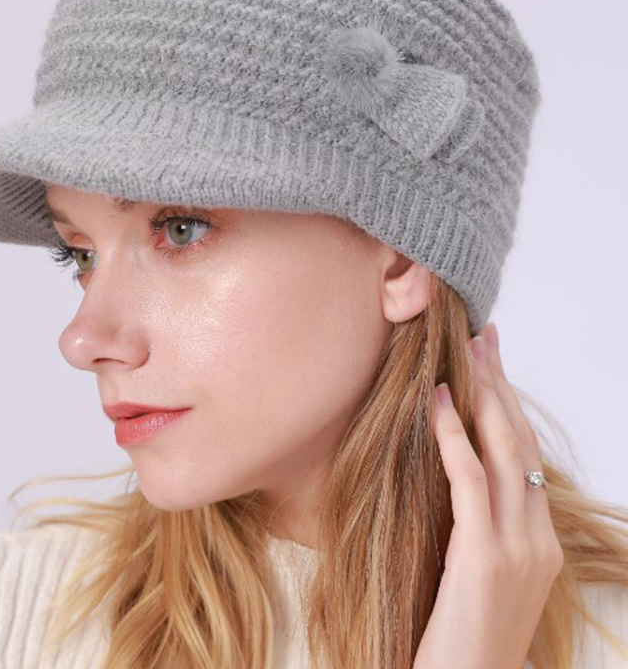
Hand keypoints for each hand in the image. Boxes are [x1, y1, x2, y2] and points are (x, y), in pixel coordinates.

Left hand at [412, 322, 564, 668]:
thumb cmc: (458, 638)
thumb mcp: (475, 577)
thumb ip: (475, 531)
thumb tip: (451, 480)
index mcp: (540, 544)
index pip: (528, 459)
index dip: (512, 408)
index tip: (495, 365)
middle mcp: (538, 541)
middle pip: (522, 444)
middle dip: (502, 387)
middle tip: (487, 339)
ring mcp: (518, 549)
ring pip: (506, 453)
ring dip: (486, 397)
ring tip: (469, 353)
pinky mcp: (484, 558)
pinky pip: (470, 481)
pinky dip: (453, 436)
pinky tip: (437, 402)